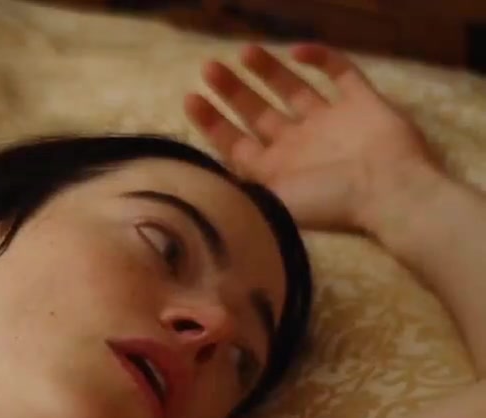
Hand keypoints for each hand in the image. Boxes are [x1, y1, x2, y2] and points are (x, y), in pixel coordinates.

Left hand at [185, 44, 438, 236]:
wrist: (390, 193)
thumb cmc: (329, 202)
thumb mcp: (271, 203)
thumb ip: (237, 190)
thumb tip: (201, 185)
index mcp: (276, 171)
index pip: (235, 143)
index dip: (212, 122)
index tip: (191, 98)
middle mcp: (300, 146)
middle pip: (258, 113)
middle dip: (233, 91)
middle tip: (209, 68)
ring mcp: (332, 124)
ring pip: (294, 90)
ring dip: (269, 71)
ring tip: (243, 51)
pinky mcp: (363, 105)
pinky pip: (342, 74)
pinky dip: (322, 59)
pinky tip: (298, 51)